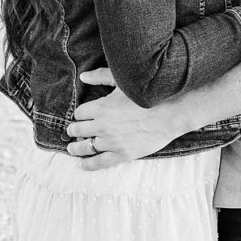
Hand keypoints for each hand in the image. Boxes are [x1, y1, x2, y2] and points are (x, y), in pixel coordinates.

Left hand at [66, 74, 184, 169]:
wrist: (168, 113)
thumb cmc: (146, 95)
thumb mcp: (122, 81)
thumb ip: (100, 76)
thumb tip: (83, 76)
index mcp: (101, 107)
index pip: (80, 113)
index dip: (79, 114)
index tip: (81, 115)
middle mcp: (102, 126)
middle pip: (79, 130)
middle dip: (74, 130)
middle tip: (72, 132)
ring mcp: (111, 142)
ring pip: (85, 147)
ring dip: (76, 148)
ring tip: (72, 148)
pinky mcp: (121, 154)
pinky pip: (99, 162)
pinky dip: (87, 164)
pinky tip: (82, 164)